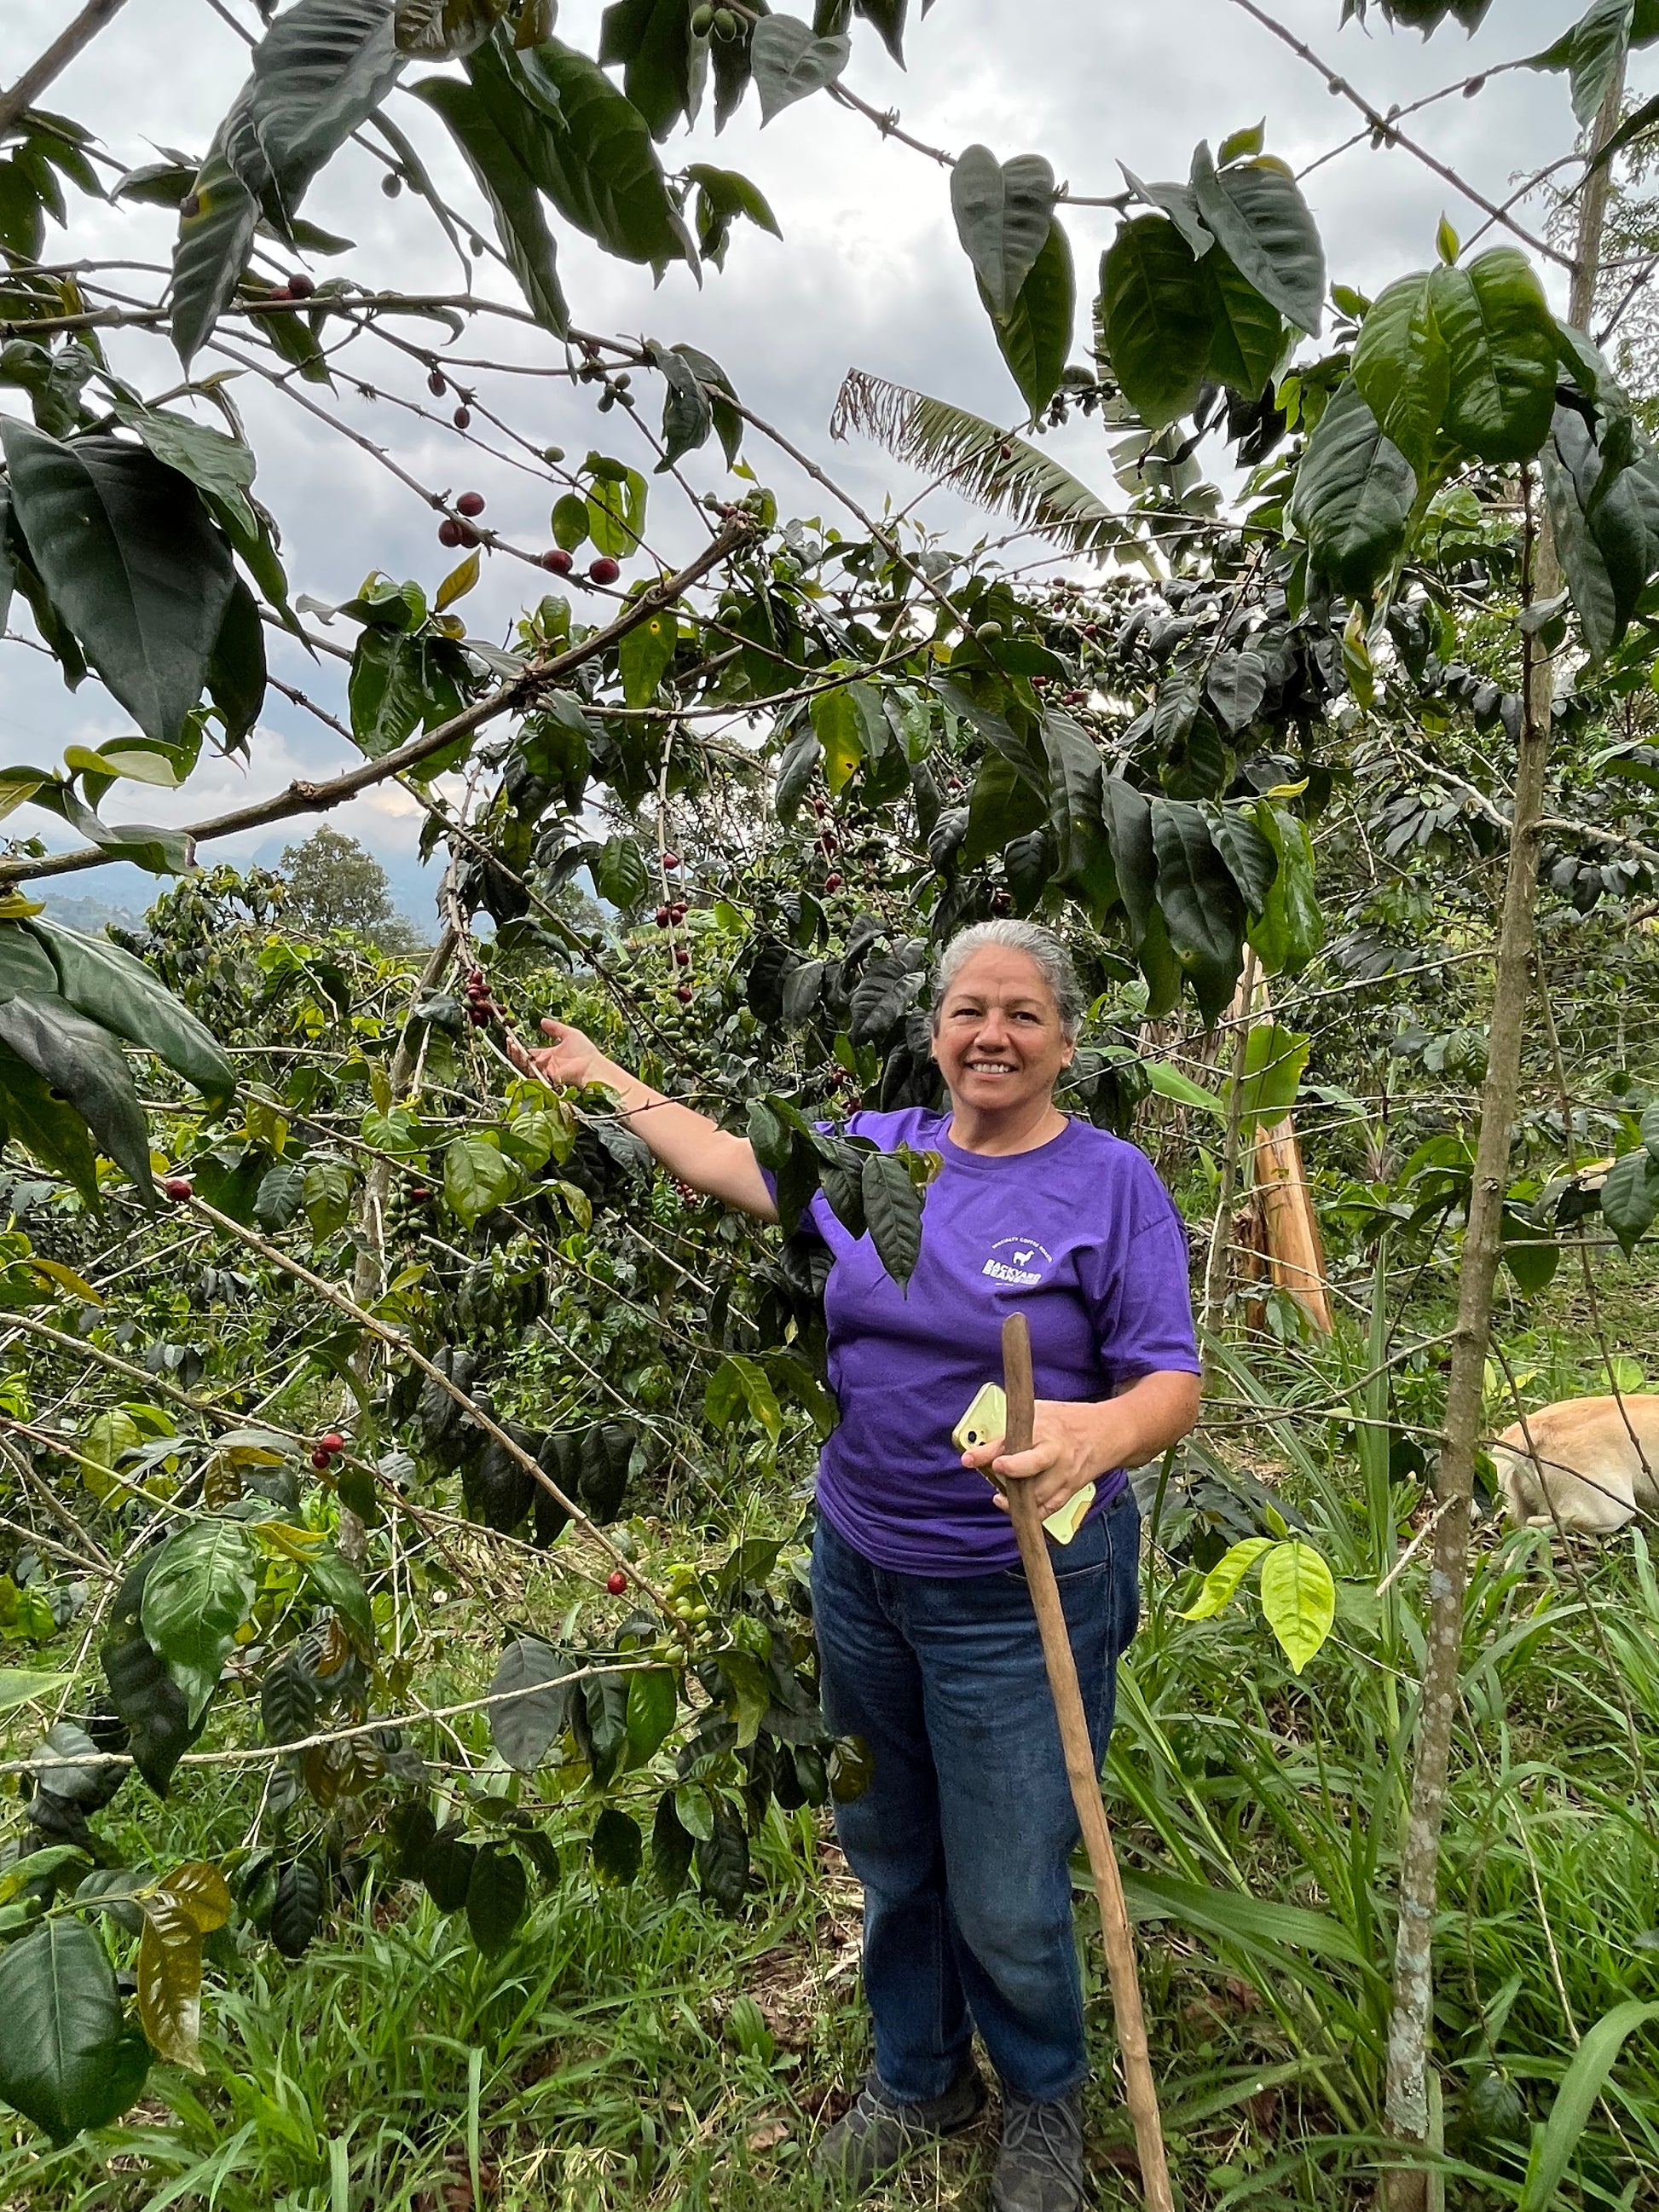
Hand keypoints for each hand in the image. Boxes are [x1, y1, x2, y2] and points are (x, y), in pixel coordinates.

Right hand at [505, 1017, 612, 1091]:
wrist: (592, 1066)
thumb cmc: (585, 1052)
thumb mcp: (569, 1034)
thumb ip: (555, 1028)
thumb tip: (542, 1021)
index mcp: (549, 1055)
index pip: (529, 1052)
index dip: (519, 1047)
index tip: (511, 1038)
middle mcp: (545, 1065)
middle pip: (523, 1060)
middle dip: (513, 1051)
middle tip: (509, 1041)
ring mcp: (544, 1072)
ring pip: (524, 1066)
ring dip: (516, 1056)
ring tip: (512, 1045)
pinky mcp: (545, 1077)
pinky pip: (530, 1072)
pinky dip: (523, 1063)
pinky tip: (520, 1053)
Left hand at [960, 1399, 1114, 1520]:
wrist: (1107, 1433)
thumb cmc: (1068, 1420)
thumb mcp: (1040, 1412)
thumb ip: (1012, 1426)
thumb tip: (980, 1440)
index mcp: (1047, 1431)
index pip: (1016, 1441)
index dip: (993, 1451)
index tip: (977, 1458)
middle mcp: (1056, 1455)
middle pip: (1033, 1468)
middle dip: (1012, 1472)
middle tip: (997, 1471)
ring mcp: (1064, 1475)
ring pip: (1038, 1495)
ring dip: (1016, 1500)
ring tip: (1000, 1497)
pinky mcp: (1069, 1491)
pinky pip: (1048, 1510)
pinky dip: (1032, 1514)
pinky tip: (1017, 1508)